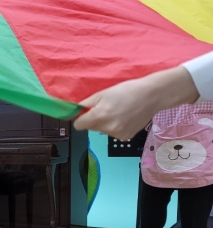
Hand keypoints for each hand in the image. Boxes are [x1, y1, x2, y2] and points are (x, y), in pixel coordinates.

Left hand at [73, 66, 198, 139]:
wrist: (152, 95)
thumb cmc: (126, 90)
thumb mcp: (102, 94)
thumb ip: (86, 105)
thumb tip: (74, 112)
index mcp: (99, 116)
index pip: (78, 125)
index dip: (81, 118)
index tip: (86, 113)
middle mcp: (107, 128)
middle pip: (91, 128)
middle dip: (94, 119)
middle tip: (106, 108)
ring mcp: (117, 134)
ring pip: (102, 130)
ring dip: (105, 123)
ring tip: (118, 111)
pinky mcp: (125, 137)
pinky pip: (113, 133)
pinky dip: (115, 127)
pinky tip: (125, 118)